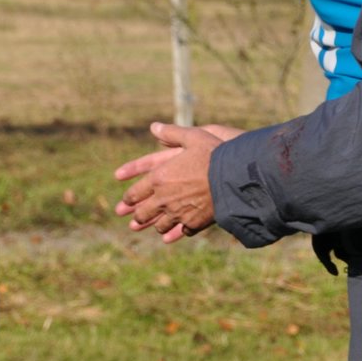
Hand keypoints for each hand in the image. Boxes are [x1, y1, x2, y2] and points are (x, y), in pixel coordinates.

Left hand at [113, 122, 242, 241]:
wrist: (235, 177)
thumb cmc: (214, 154)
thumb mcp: (193, 136)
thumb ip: (171, 133)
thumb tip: (154, 126)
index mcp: (159, 178)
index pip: (135, 193)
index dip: (129, 198)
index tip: (127, 201)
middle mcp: (165, 198)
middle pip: (144, 213)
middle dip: (138, 216)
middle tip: (136, 219)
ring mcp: (178, 213)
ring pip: (160, 225)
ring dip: (157, 225)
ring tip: (156, 226)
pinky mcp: (194, 223)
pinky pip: (180, 231)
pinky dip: (176, 233)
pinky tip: (175, 234)